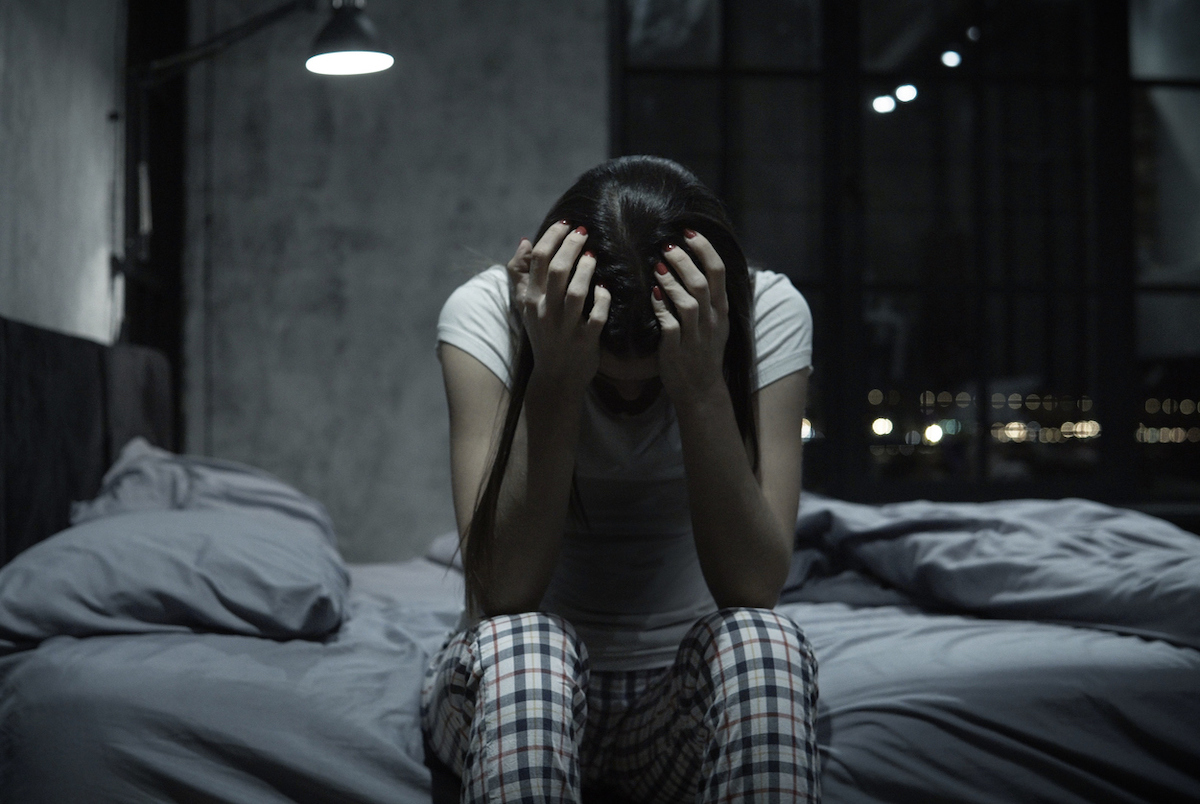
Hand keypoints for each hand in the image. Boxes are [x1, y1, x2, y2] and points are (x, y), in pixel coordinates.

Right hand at [508, 221, 610, 393]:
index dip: (553, 237)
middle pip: (557, 270)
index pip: (538, 260)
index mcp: (530, 299)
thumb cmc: (543, 334)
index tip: (567, 224)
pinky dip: (602, 299)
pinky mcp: (584, 342)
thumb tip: (526, 242)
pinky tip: (604, 288)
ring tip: (593, 255)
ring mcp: (565, 328)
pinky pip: (596, 316)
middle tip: (584, 231)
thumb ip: (520, 274)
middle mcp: (545, 312)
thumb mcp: (526, 306)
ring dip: (587, 269)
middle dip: (572, 245)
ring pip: (576, 292)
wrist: (555, 376)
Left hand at [651, 229, 728, 404]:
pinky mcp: (677, 349)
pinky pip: (670, 324)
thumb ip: (709, 296)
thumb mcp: (715, 323)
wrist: (701, 389)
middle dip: (684, 260)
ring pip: (688, 302)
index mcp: (721, 310)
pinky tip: (651, 294)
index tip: (689, 231)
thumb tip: (697, 263)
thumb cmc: (702, 351)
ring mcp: (696, 336)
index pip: (718, 271)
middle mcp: (712, 320)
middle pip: (701, 282)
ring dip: (672, 281)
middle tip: (667, 244)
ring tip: (657, 265)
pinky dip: (661, 307)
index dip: (704, 248)